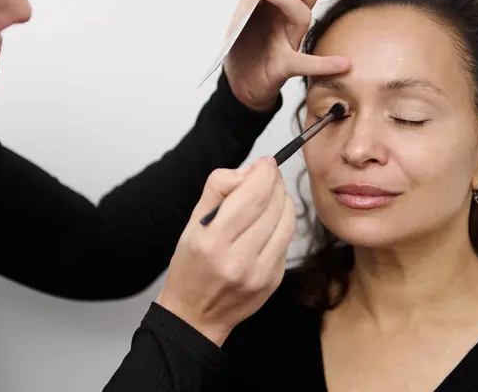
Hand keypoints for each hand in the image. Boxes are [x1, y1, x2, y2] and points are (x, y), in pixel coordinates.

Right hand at [156, 157, 295, 345]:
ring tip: (270, 197)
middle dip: (274, 183)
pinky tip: (268, 224)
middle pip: (273, 205)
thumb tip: (251, 171)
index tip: (265, 163)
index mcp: (212, 241)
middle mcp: (238, 259)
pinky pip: (286, 241)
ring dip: (283, 201)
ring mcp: (260, 273)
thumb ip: (219, 189)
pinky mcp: (273, 280)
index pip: (252, 195)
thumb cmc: (191, 266)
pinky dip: (281, 225)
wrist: (195, 315)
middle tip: (267, 177)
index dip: (264, 172)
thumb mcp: (192, 223)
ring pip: (287, 221)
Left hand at [224, 0, 350, 110]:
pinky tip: (341, 64)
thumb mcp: (242, 18)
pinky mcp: (285, 66)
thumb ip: (248, 1)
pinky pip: (305, 64)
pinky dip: (323, 65)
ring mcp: (288, 42)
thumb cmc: (246, 50)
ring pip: (302, 16)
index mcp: (277, 6)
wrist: (242, 85)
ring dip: (287, 2)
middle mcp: (288, 21)